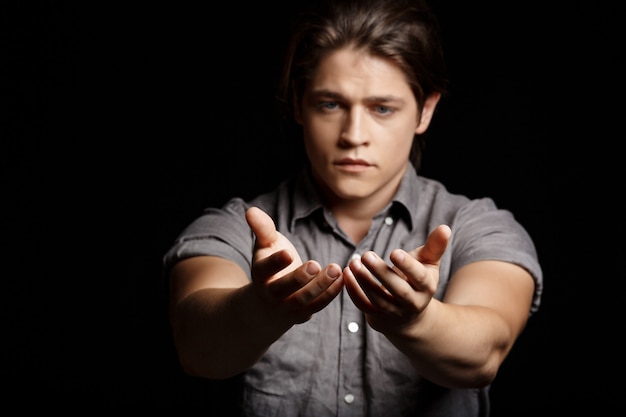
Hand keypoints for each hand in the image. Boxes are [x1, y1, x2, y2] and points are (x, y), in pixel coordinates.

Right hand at [246, 207, 343, 323]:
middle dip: (299, 278)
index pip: (265, 269)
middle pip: (283, 289)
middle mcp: (271, 294)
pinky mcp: (304, 313)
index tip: (289, 253)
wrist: (268, 303)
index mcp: (261, 275)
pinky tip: (342, 278)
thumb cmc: (270, 266)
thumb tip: (251, 210)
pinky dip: (331, 293)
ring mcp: (287, 306)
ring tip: (335, 268)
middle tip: (315, 264)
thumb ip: (262, 229)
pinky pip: (318, 305)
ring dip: (320, 285)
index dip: (276, 262)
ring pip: (303, 299)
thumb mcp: (265, 246)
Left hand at [343, 224, 450, 331]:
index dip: (407, 266)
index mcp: (426, 287)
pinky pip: (363, 304)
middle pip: (397, 290)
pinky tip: (346, 273)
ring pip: (378, 298)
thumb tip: (445, 227)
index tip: (394, 252)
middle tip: (366, 254)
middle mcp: (412, 302)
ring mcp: (393, 312)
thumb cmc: (417, 281)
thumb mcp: (428, 264)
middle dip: (381, 272)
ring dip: (363, 280)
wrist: (410, 317)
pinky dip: (353, 290)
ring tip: (353, 262)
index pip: (418, 277)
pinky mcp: (376, 317)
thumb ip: (435, 246)